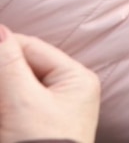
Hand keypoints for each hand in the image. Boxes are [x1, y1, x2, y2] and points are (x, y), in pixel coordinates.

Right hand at [0, 25, 99, 142]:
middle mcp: (65, 92)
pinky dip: (4, 104)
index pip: (31, 48)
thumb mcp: (24, 103)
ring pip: (12, 88)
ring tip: (3, 110)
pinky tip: (2, 112)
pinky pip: (11, 106)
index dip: (2, 45)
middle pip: (19, 68)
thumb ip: (8, 65)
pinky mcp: (29, 129)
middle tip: (1, 97)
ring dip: (2, 87)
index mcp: (75, 78)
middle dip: (0, 68)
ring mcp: (47, 113)